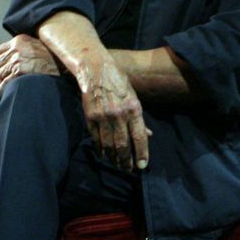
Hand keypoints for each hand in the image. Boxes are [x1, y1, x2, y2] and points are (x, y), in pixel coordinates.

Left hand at [0, 34, 61, 97]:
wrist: (62, 66)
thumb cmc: (53, 58)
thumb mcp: (39, 45)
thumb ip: (25, 47)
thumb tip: (15, 55)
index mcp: (19, 40)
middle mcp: (16, 48)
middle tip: (1, 78)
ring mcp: (17, 59)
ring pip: (0, 72)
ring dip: (1, 81)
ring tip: (4, 86)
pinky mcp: (19, 71)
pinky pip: (5, 82)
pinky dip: (1, 89)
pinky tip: (1, 93)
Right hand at [76, 54, 151, 171]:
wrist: (96, 70)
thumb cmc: (119, 82)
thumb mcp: (134, 97)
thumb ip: (140, 118)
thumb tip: (148, 136)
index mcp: (134, 108)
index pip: (140, 137)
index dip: (142, 153)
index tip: (142, 166)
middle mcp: (119, 114)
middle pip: (123, 145)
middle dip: (126, 161)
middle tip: (128, 169)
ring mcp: (103, 117)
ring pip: (109, 145)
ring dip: (113, 158)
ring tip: (117, 164)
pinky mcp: (90, 117)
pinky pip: (96, 139)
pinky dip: (100, 149)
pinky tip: (104, 154)